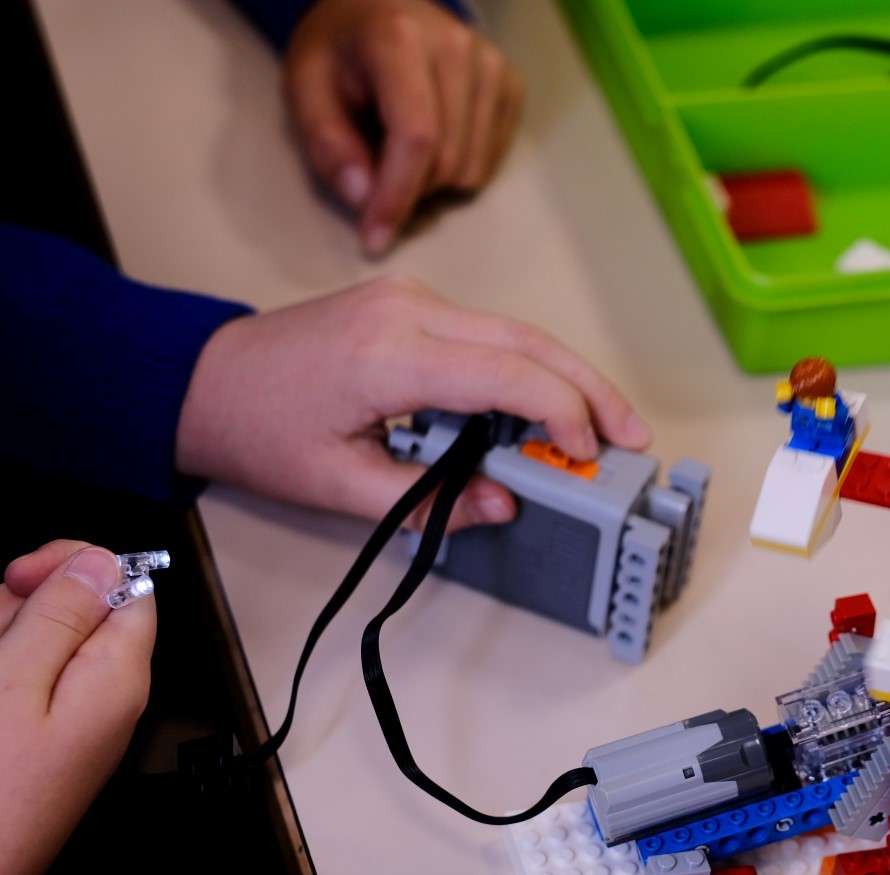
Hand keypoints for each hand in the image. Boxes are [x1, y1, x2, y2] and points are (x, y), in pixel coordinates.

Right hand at [0, 541, 156, 874]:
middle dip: (22, 610)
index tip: (19, 575)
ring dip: (4, 644)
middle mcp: (109, 698)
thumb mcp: (18, 679)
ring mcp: (73, 724)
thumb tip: (104, 561)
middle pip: (80, 615)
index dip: (78, 566)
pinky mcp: (42, 743)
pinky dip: (3, 678)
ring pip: (41, 649)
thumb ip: (63, 616)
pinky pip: (26, 688)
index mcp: (119, 675)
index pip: (131, 588)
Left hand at [175, 277, 651, 531]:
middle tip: (632, 436)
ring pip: (517, 331)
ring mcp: (410, 298)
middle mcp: (409, 310)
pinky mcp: (409, 302)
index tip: (590, 455)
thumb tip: (503, 504)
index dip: (565, 414)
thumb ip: (429, 502)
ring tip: (600, 427)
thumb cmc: (259, 429)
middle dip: (589, 389)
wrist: (200, 379)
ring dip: (564, 377)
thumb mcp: (340, 486)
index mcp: (391, 354)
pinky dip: (526, 367)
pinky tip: (544, 407)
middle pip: (531, 341)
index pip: (510, 375)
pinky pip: (487, 331)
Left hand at [284, 0, 524, 254]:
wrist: (378, 7)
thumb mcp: (305, 89)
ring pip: (473, 168)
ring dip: (434, 181)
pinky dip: (460, 167)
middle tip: (375, 172)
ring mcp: (491, 64)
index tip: (375, 237)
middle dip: (408, 188)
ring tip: (401, 148)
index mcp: (398, 38)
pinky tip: (436, 139)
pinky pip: (492, 159)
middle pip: (447, 161)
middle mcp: (458, 45)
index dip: (396, 195)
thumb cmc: (339, 52)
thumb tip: (365, 197)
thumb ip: (327, 143)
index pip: (416, 136)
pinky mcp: (510, 83)